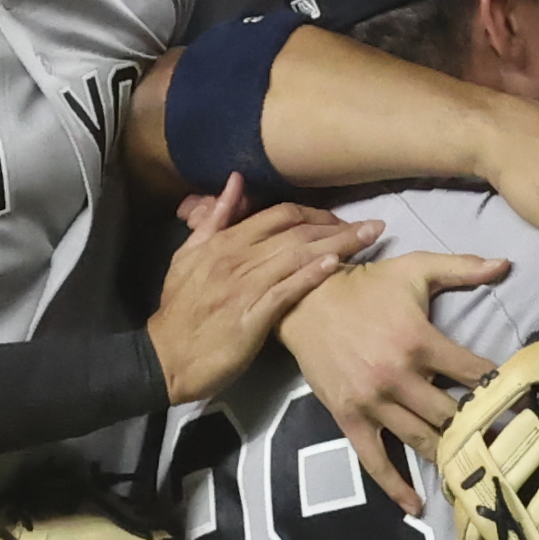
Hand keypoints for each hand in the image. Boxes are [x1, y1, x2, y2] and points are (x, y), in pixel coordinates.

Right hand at [147, 175, 379, 403]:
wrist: (166, 356)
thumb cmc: (180, 309)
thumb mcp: (188, 256)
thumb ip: (214, 219)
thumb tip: (235, 182)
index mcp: (225, 242)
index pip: (278, 214)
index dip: (315, 213)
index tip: (341, 219)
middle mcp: (238, 257)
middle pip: (296, 231)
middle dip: (338, 225)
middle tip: (372, 227)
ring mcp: (245, 286)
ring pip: (297, 256)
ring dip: (338, 245)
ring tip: (369, 239)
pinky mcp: (251, 317)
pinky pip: (286, 291)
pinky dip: (311, 275)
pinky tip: (336, 266)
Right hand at [281, 253, 509, 511]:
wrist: (304, 301)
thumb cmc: (365, 284)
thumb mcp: (415, 268)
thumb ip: (462, 267)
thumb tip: (505, 264)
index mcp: (420, 341)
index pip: (474, 373)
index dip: (503, 388)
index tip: (525, 402)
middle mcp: (399, 377)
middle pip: (452, 414)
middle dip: (483, 429)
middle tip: (509, 445)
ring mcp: (374, 403)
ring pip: (421, 439)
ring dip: (450, 457)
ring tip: (477, 472)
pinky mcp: (350, 419)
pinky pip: (375, 460)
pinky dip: (395, 485)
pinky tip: (416, 504)